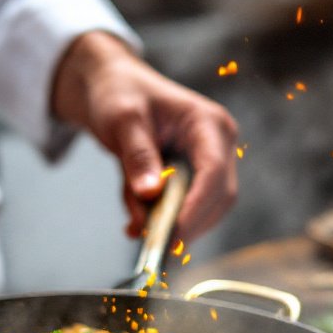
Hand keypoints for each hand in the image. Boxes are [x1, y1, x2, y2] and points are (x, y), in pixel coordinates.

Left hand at [52, 31, 237, 240]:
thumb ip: (137, 156)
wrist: (114, 88)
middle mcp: (218, 145)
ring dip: (172, 225)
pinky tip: (136, 223)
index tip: (173, 234)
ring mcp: (210, 164)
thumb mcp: (122, 120)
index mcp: (208, 124)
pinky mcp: (196, 180)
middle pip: (218, 199)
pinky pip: (188, 210)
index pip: (214, 173)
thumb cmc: (120, 94)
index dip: (197, 208)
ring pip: (206, 211)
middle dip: (187, 224)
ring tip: (135, 226)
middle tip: (153, 244)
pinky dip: (163, 222)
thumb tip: (151, 194)